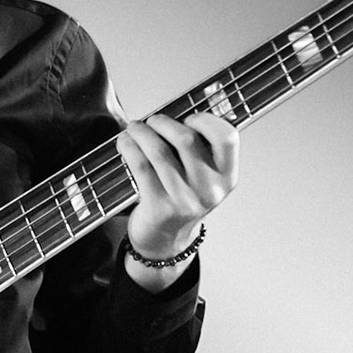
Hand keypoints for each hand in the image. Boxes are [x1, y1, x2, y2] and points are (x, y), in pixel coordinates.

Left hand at [116, 112, 238, 288]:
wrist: (166, 241)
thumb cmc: (182, 198)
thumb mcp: (203, 177)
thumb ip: (200, 148)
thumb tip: (175, 111)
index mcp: (227, 177)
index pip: (227, 137)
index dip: (205, 120)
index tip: (188, 119)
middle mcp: (210, 190)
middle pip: (186, 139)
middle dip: (162, 123)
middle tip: (151, 121)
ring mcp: (185, 200)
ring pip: (159, 150)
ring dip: (141, 132)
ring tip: (134, 128)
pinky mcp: (159, 207)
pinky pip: (140, 166)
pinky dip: (129, 148)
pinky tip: (125, 142)